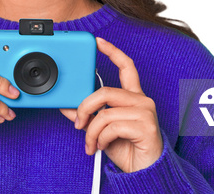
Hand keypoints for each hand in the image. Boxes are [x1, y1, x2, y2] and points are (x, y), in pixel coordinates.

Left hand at [60, 37, 162, 172]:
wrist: (145, 172)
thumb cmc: (128, 149)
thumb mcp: (102, 130)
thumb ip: (88, 116)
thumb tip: (68, 106)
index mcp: (132, 97)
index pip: (126, 67)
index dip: (112, 52)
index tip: (98, 42)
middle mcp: (141, 101)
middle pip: (105, 91)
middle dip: (85, 107)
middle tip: (78, 124)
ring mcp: (145, 112)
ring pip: (105, 112)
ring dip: (91, 131)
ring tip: (91, 143)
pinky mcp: (146, 127)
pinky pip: (112, 127)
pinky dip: (101, 139)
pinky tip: (102, 146)